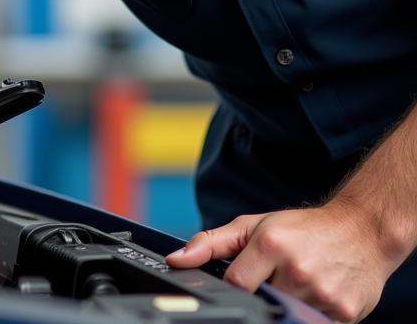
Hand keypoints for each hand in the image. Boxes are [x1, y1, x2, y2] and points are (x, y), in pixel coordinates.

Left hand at [166, 201, 398, 321]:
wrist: (362, 231)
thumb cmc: (303, 229)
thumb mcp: (254, 225)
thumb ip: (211, 242)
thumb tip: (176, 260)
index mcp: (271, 244)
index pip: (234, 283)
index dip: (233, 286)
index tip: (241, 282)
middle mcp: (296, 270)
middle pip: (260, 303)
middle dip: (262, 296)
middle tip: (274, 283)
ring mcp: (322, 295)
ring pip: (286, 318)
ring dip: (286, 308)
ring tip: (294, 288)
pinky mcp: (344, 316)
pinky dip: (308, 317)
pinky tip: (313, 298)